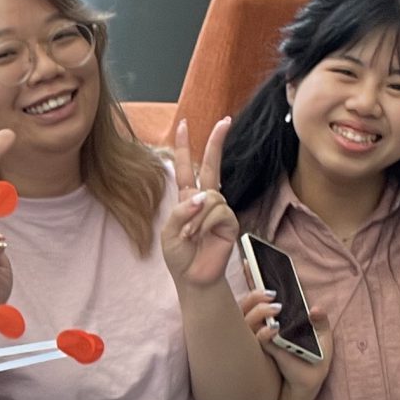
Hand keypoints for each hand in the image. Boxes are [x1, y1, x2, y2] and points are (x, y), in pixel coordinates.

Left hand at [160, 119, 240, 286]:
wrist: (193, 278)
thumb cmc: (179, 255)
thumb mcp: (169, 231)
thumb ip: (182, 211)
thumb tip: (203, 196)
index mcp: (187, 198)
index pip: (186, 167)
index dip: (184, 146)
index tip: (184, 124)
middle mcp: (206, 200)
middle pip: (211, 165)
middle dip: (216, 143)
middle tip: (225, 121)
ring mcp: (219, 210)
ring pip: (210, 197)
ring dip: (195, 217)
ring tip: (189, 236)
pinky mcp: (230, 222)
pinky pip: (218, 211)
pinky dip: (204, 223)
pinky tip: (199, 237)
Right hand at [240, 286, 333, 399]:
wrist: (308, 385)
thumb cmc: (313, 359)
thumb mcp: (322, 336)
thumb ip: (320, 320)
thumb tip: (315, 308)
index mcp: (273, 318)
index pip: (257, 296)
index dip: (250, 277)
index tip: (249, 261)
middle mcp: (261, 327)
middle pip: (246, 305)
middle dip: (255, 295)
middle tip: (271, 294)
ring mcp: (258, 340)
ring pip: (246, 320)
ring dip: (260, 311)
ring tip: (276, 309)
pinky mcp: (261, 355)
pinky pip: (255, 340)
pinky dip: (264, 333)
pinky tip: (274, 329)